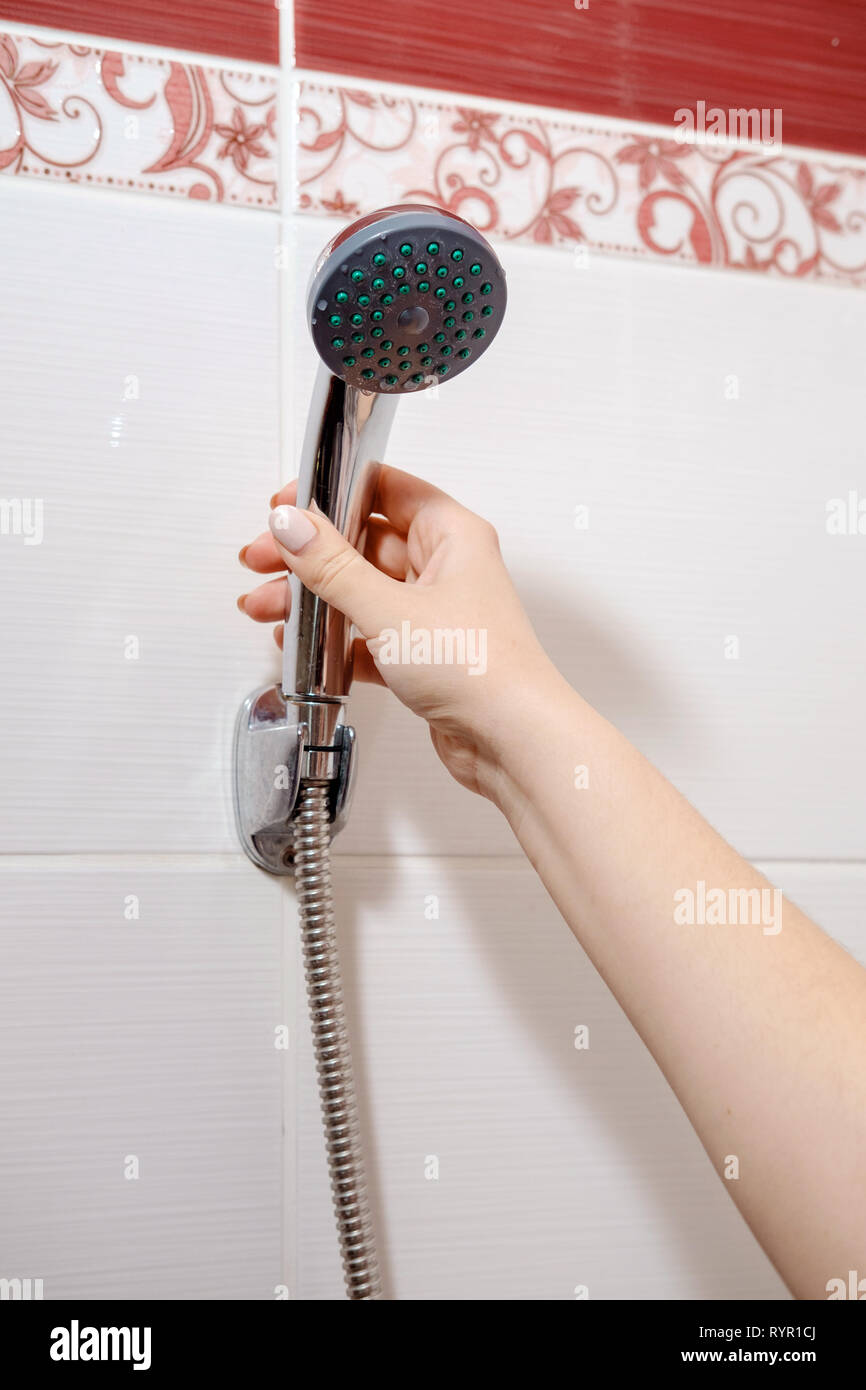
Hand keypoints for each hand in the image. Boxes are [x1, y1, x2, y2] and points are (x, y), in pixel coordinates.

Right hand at [237, 465, 553, 801]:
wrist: (512, 741)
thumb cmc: (480, 669)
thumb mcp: (389, 609)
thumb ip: (332, 567)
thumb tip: (292, 526)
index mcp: (451, 534)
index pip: (384, 489)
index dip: (331, 492)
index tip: (288, 506)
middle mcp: (446, 568)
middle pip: (364, 542)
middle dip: (309, 554)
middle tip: (264, 560)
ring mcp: (434, 613)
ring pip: (362, 590)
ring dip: (314, 598)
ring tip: (268, 608)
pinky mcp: (424, 654)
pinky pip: (369, 633)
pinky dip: (335, 639)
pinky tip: (301, 647)